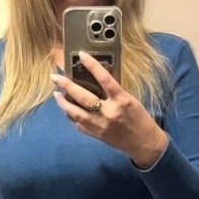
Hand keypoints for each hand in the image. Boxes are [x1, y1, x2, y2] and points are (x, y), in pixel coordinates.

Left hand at [50, 49, 167, 167]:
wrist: (143, 143)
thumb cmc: (139, 118)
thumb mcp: (130, 100)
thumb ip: (114, 92)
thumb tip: (95, 81)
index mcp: (121, 100)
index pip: (105, 79)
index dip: (92, 65)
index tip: (82, 55)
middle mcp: (109, 113)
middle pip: (83, 97)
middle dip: (66, 86)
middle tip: (55, 78)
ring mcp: (100, 125)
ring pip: (76, 113)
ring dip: (63, 103)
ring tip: (57, 94)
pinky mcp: (96, 135)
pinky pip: (79, 124)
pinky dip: (71, 116)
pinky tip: (67, 110)